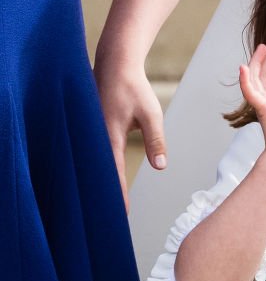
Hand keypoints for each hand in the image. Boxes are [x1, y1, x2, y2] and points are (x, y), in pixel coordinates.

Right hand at [94, 53, 165, 208]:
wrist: (115, 63)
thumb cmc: (134, 88)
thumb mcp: (151, 114)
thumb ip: (155, 141)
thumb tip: (160, 167)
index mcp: (110, 135)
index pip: (115, 172)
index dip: (119, 193)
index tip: (123, 212)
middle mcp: (96, 135)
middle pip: (100, 171)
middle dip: (107, 193)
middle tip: (112, 216)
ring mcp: (91, 130)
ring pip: (95, 162)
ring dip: (102, 180)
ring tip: (106, 202)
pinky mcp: (91, 127)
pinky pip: (93, 151)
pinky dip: (99, 165)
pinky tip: (102, 177)